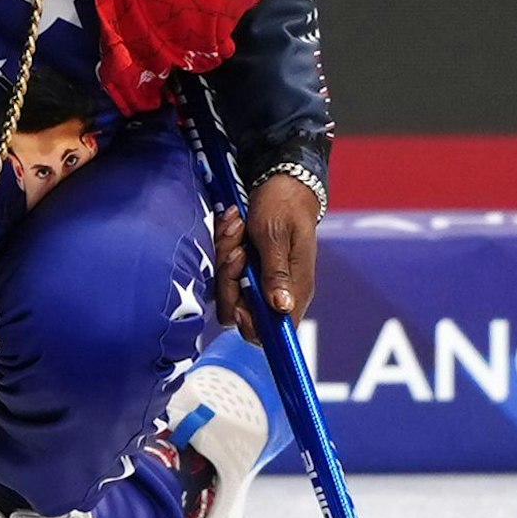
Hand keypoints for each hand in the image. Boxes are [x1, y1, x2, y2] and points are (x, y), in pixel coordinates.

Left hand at [214, 174, 318, 341]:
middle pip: (240, 314)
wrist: (282, 183)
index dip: (251, 326)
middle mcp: (276, 292)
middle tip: (238, 250)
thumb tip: (281, 307)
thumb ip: (276, 272)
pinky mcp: (247, 269)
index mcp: (293, 290)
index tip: (240, 301)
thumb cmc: (284, 206)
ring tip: (236, 230)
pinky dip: (223, 250)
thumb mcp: (277, 236)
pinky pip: (225, 272)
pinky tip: (233, 227)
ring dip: (225, 260)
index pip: (273, 333)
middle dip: (229, 283)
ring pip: (228, 291)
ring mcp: (259, 281)